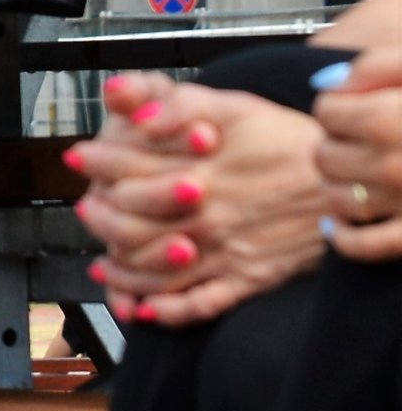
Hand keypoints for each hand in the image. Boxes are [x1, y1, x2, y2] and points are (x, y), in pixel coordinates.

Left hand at [67, 72, 326, 323]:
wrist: (333, 179)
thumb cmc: (280, 137)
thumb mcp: (225, 104)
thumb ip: (169, 101)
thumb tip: (120, 98)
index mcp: (195, 168)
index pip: (129, 167)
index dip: (98, 160)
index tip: (76, 156)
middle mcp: (205, 213)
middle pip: (134, 223)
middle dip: (101, 218)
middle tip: (85, 210)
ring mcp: (225, 251)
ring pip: (159, 270)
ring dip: (124, 270)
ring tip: (102, 264)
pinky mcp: (246, 280)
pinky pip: (201, 304)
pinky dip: (169, 312)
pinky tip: (145, 310)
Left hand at [317, 46, 401, 258]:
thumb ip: (375, 66)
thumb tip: (328, 85)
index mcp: (388, 118)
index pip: (327, 113)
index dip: (336, 107)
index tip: (350, 106)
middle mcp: (392, 165)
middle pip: (326, 156)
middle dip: (335, 144)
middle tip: (356, 139)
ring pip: (338, 200)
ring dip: (338, 185)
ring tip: (353, 173)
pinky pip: (365, 247)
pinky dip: (342, 238)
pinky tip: (336, 225)